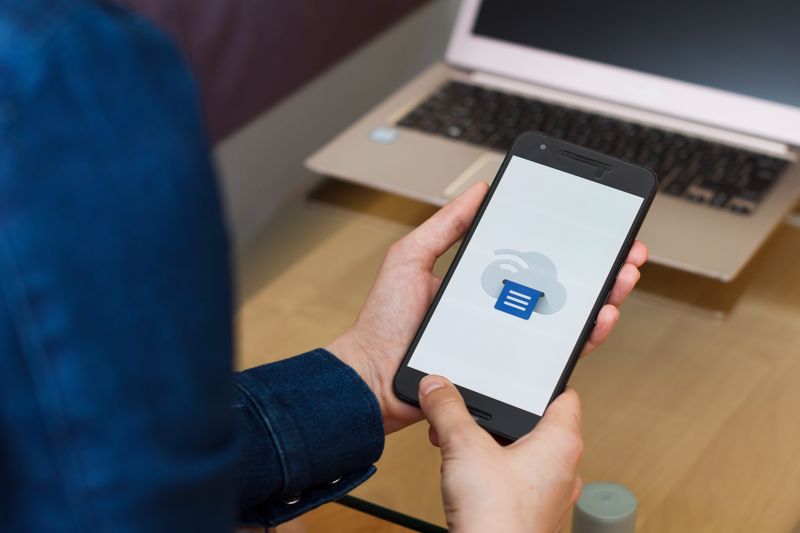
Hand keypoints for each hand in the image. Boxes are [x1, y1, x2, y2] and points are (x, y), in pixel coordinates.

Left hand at [327, 181, 647, 433]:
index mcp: (481, 282)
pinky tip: (598, 318)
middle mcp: (500, 310)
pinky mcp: (511, 369)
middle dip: (599, 267)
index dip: (566, 244)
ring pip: (567, 318)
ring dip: (603, 297)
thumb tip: (479, 189)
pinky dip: (583, 337)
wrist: (372, 376)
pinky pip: (555, 354)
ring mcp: (508, 339)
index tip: (594, 225)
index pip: (533, 259)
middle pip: (560, 286)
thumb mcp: (411, 258)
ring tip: (623, 278)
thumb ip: (445, 226)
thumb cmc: (384, 322)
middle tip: (627, 250)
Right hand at [420, 375, 582, 532]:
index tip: (522, 374)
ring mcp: (548, 495)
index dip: (541, 381)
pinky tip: (466, 472)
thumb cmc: (498, 519)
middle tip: (479, 410)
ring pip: (524, 454)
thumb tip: (437, 388)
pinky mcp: (530, 513)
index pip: (564, 396)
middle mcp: (564, 469)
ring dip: (494, 444)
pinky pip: (515, 480)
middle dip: (502, 416)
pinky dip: (492, 470)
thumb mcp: (464, 447)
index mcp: (562, 444)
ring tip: (465, 441)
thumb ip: (448, 410)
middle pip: (538, 425)